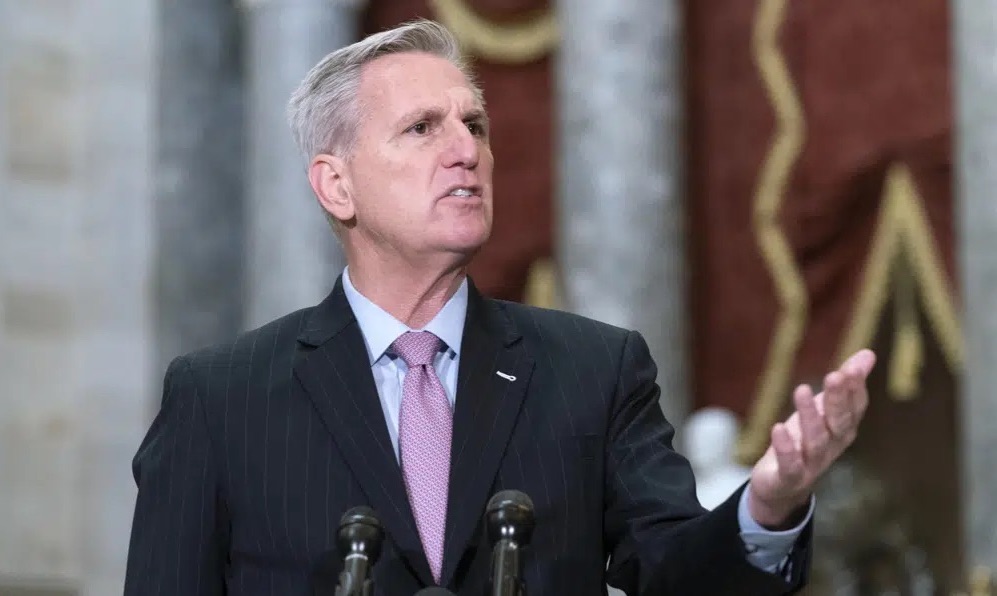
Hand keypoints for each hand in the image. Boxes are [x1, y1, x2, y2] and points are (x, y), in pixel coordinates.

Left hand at [747, 349, 876, 528]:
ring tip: (802, 390)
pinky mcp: (788, 477)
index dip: (855, 389)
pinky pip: (791, 465)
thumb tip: (869, 353)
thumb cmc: (805, 440)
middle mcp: (831, 446)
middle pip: (839, 423)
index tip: (852, 368)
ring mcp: (811, 464)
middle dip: (838, 400)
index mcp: (842, 429)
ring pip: (815, 441)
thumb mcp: (823, 410)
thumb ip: (845, 384)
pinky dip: (786, 448)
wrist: (781, 486)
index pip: (854, 408)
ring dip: (810, 416)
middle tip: (835, 375)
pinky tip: (778, 428)